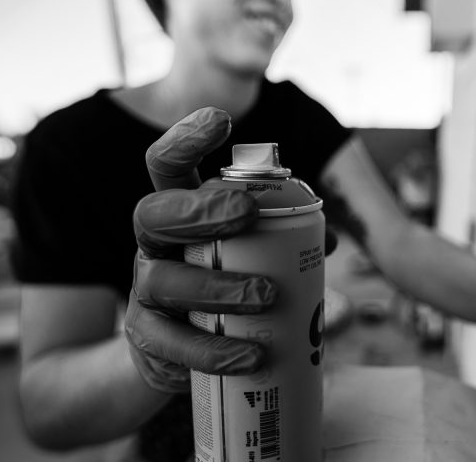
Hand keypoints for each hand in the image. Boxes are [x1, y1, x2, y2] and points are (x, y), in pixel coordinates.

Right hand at [124, 107, 274, 393]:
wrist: (179, 354)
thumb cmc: (225, 286)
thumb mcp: (253, 256)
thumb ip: (291, 243)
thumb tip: (331, 243)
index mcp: (180, 213)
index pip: (167, 165)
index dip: (185, 139)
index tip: (220, 119)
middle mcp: (154, 245)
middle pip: (153, 212)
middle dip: (199, 208)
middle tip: (246, 212)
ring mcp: (145, 290)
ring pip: (163, 279)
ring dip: (217, 286)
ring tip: (266, 297)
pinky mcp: (148, 339)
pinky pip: (171, 343)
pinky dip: (212, 351)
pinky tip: (248, 355)